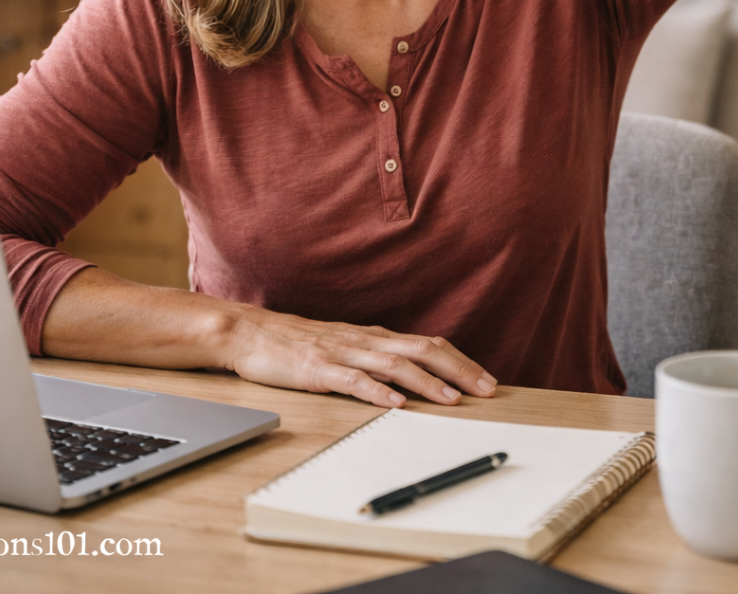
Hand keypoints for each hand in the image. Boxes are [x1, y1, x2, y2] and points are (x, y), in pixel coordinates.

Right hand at [225, 304, 497, 407]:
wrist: (251, 333)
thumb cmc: (297, 343)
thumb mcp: (345, 346)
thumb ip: (375, 357)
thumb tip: (411, 376)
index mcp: (373, 337)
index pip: (427, 345)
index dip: (460, 361)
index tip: (486, 380)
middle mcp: (364, 341)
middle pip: (421, 350)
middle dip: (457, 370)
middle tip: (486, 390)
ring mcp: (342, 353)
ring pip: (393, 365)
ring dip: (426, 382)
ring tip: (451, 399)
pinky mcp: (319, 369)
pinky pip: (353, 380)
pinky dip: (377, 392)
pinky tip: (395, 404)